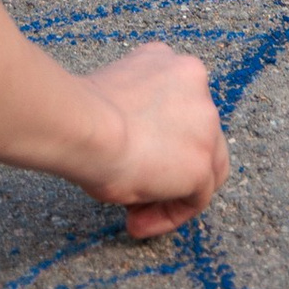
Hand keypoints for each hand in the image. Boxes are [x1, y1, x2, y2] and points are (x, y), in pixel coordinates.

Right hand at [77, 40, 227, 237]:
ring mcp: (205, 123)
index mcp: (172, 65)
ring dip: (171, 195)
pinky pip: (195, 199)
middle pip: (198, 136)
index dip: (160, 141)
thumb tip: (134, 143)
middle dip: (170, 168)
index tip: (130, 162)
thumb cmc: (83, 113)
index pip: (181, 108)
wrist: (83, 125)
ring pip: (204, 168)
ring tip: (136, 215)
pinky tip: (137, 223)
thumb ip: (140, 111)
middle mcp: (197, 83)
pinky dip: (169, 215)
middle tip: (135, 193)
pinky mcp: (201, 162)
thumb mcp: (117, 97)